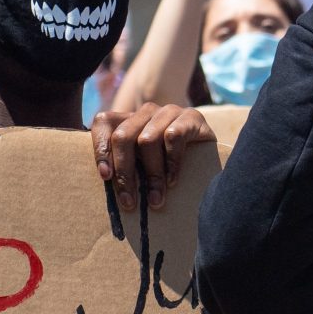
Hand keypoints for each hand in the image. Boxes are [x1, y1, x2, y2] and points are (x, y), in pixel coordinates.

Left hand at [91, 102, 215, 212]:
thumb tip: (107, 184)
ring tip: (155, 200)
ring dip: (151, 175)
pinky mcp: (191, 116)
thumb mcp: (143, 164)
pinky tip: (173, 181)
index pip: (103, 122)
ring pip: (147, 140)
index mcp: (128, 119)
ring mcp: (169, 111)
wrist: (211, 156)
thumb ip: (125, 167)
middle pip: (123, 136)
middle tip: (130, 202)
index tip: (105, 177)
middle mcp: (146, 111)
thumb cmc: (169, 165)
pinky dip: (172, 164)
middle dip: (125, 173)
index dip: (100, 149)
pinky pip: (174, 137)